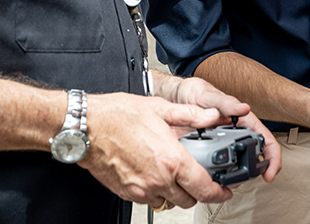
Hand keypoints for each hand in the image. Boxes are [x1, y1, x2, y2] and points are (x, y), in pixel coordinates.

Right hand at [80, 92, 231, 209]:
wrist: (85, 126)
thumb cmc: (116, 115)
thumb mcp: (159, 108)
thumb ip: (191, 115)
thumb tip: (212, 116)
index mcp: (171, 159)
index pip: (204, 187)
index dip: (219, 192)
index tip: (224, 189)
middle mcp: (158, 179)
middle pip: (189, 200)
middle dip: (197, 191)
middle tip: (196, 177)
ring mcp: (141, 189)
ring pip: (168, 201)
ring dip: (174, 191)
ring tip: (170, 171)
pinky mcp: (127, 193)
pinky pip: (148, 199)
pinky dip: (154, 190)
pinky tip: (151, 171)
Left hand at [171, 77, 281, 181]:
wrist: (173, 96)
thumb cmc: (194, 92)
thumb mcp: (208, 95)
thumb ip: (226, 103)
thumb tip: (244, 108)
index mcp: (241, 120)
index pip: (265, 140)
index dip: (272, 158)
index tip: (270, 173)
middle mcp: (234, 134)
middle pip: (252, 158)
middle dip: (250, 172)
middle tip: (240, 180)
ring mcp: (221, 144)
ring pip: (234, 165)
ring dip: (231, 175)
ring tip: (223, 180)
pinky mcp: (206, 151)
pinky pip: (214, 166)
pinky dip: (213, 174)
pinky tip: (207, 177)